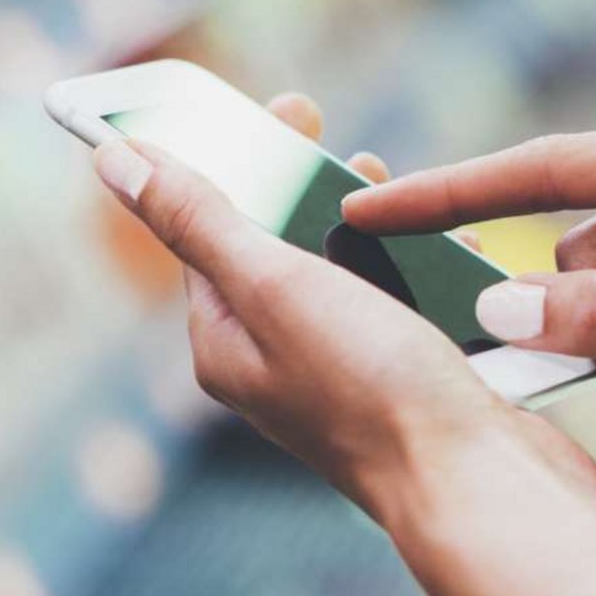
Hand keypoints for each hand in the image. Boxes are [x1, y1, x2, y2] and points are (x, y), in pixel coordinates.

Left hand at [92, 94, 595, 519]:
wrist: (480, 487)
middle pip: (284, 248)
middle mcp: (278, 366)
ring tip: (414, 207)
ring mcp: (346, 378)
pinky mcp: (409, 386)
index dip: (244, 161)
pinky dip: (430, 275)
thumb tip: (115, 161)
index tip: (291, 108)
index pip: (210, 231)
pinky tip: (459, 262)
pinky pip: (408, 309)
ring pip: (353, 276)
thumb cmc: (375, 390)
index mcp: (227, 345)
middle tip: (362, 156)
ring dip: (382, 232)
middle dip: (320, 192)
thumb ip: (200, 221)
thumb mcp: (277, 288)